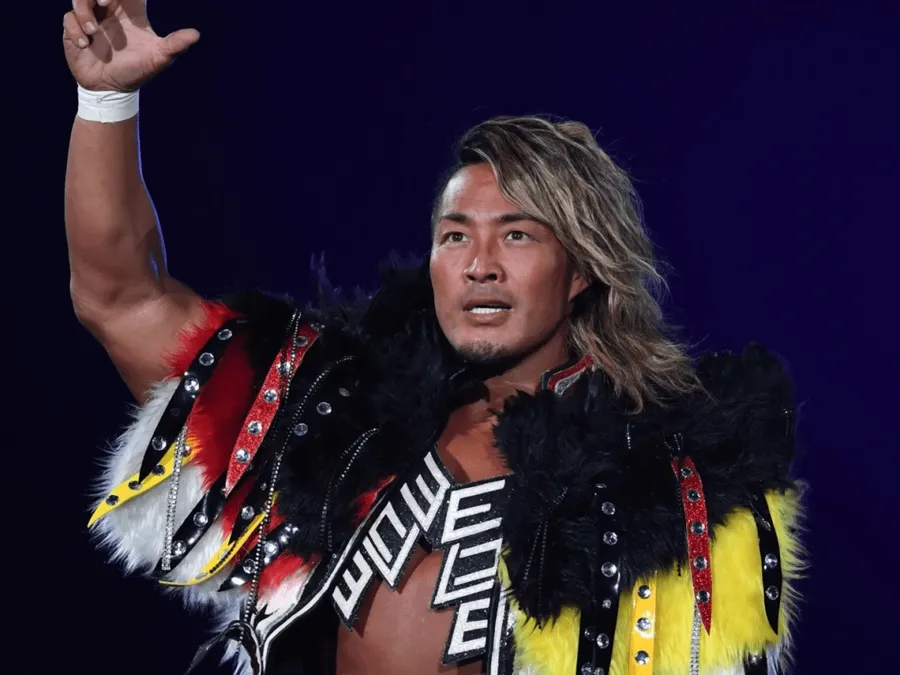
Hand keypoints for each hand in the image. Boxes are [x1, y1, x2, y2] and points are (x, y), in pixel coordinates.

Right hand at [63, 0, 198, 91]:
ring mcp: (91, 19)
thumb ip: (175, 45)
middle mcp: (110, 11)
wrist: (112, 91)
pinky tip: (85, 44)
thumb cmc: (137, 71)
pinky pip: (69, 18)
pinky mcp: (75, 30)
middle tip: (104, 2)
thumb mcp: (158, 58)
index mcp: (131, 12)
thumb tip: (196, 35)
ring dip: (84, 11)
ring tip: (94, 32)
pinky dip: (76, 29)